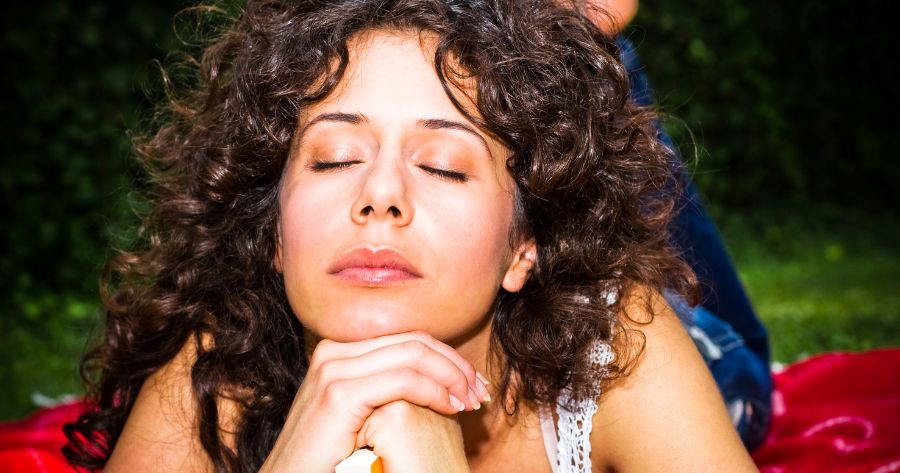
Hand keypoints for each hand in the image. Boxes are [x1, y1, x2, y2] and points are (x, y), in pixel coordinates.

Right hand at [259, 331, 488, 472]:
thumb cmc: (331, 460)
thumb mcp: (364, 416)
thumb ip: (391, 391)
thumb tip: (441, 382)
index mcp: (340, 352)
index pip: (408, 339)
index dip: (448, 358)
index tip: (474, 384)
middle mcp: (334, 352)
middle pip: (414, 341)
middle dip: (456, 365)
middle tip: (481, 392)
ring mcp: (333, 370)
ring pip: (413, 354)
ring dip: (452, 376)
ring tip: (472, 402)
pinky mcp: (338, 395)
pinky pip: (404, 380)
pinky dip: (435, 391)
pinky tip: (452, 408)